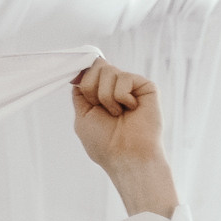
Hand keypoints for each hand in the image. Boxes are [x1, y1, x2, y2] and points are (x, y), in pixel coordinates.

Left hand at [72, 60, 176, 216]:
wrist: (126, 155)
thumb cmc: (104, 143)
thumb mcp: (83, 117)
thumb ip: (81, 94)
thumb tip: (79, 73)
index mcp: (99, 95)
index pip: (88, 71)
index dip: (81, 73)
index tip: (75, 80)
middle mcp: (115, 88)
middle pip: (96, 66)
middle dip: (90, 87)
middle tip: (99, 107)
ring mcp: (131, 86)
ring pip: (108, 71)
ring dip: (105, 97)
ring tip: (116, 113)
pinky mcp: (146, 86)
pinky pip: (125, 78)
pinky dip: (121, 97)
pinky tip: (130, 109)